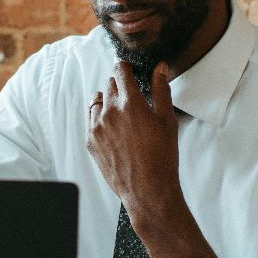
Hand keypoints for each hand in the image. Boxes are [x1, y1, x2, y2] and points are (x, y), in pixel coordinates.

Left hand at [86, 62, 183, 225]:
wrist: (147, 190)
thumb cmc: (162, 157)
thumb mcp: (167, 120)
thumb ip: (161, 89)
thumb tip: (160, 68)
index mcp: (130, 103)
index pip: (119, 70)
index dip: (125, 68)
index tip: (129, 71)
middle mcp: (109, 112)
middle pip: (108, 85)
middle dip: (119, 87)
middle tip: (132, 98)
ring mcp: (97, 127)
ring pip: (97, 101)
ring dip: (107, 101)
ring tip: (121, 114)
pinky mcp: (90, 142)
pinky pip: (91, 120)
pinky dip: (100, 118)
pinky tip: (113, 128)